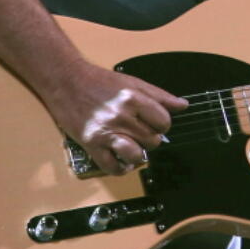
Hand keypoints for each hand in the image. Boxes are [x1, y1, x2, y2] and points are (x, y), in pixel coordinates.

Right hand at [45, 59, 187, 174]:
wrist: (67, 81)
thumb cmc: (99, 81)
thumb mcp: (132, 82)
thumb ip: (159, 95)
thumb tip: (182, 105)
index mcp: (132, 98)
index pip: (163, 122)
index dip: (163, 124)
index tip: (155, 122)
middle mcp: (120, 116)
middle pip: (152, 140)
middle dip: (150, 137)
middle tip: (141, 131)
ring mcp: (105, 132)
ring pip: (136, 155)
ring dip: (138, 153)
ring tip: (133, 145)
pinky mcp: (91, 144)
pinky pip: (112, 167)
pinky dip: (121, 168)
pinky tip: (122, 159)